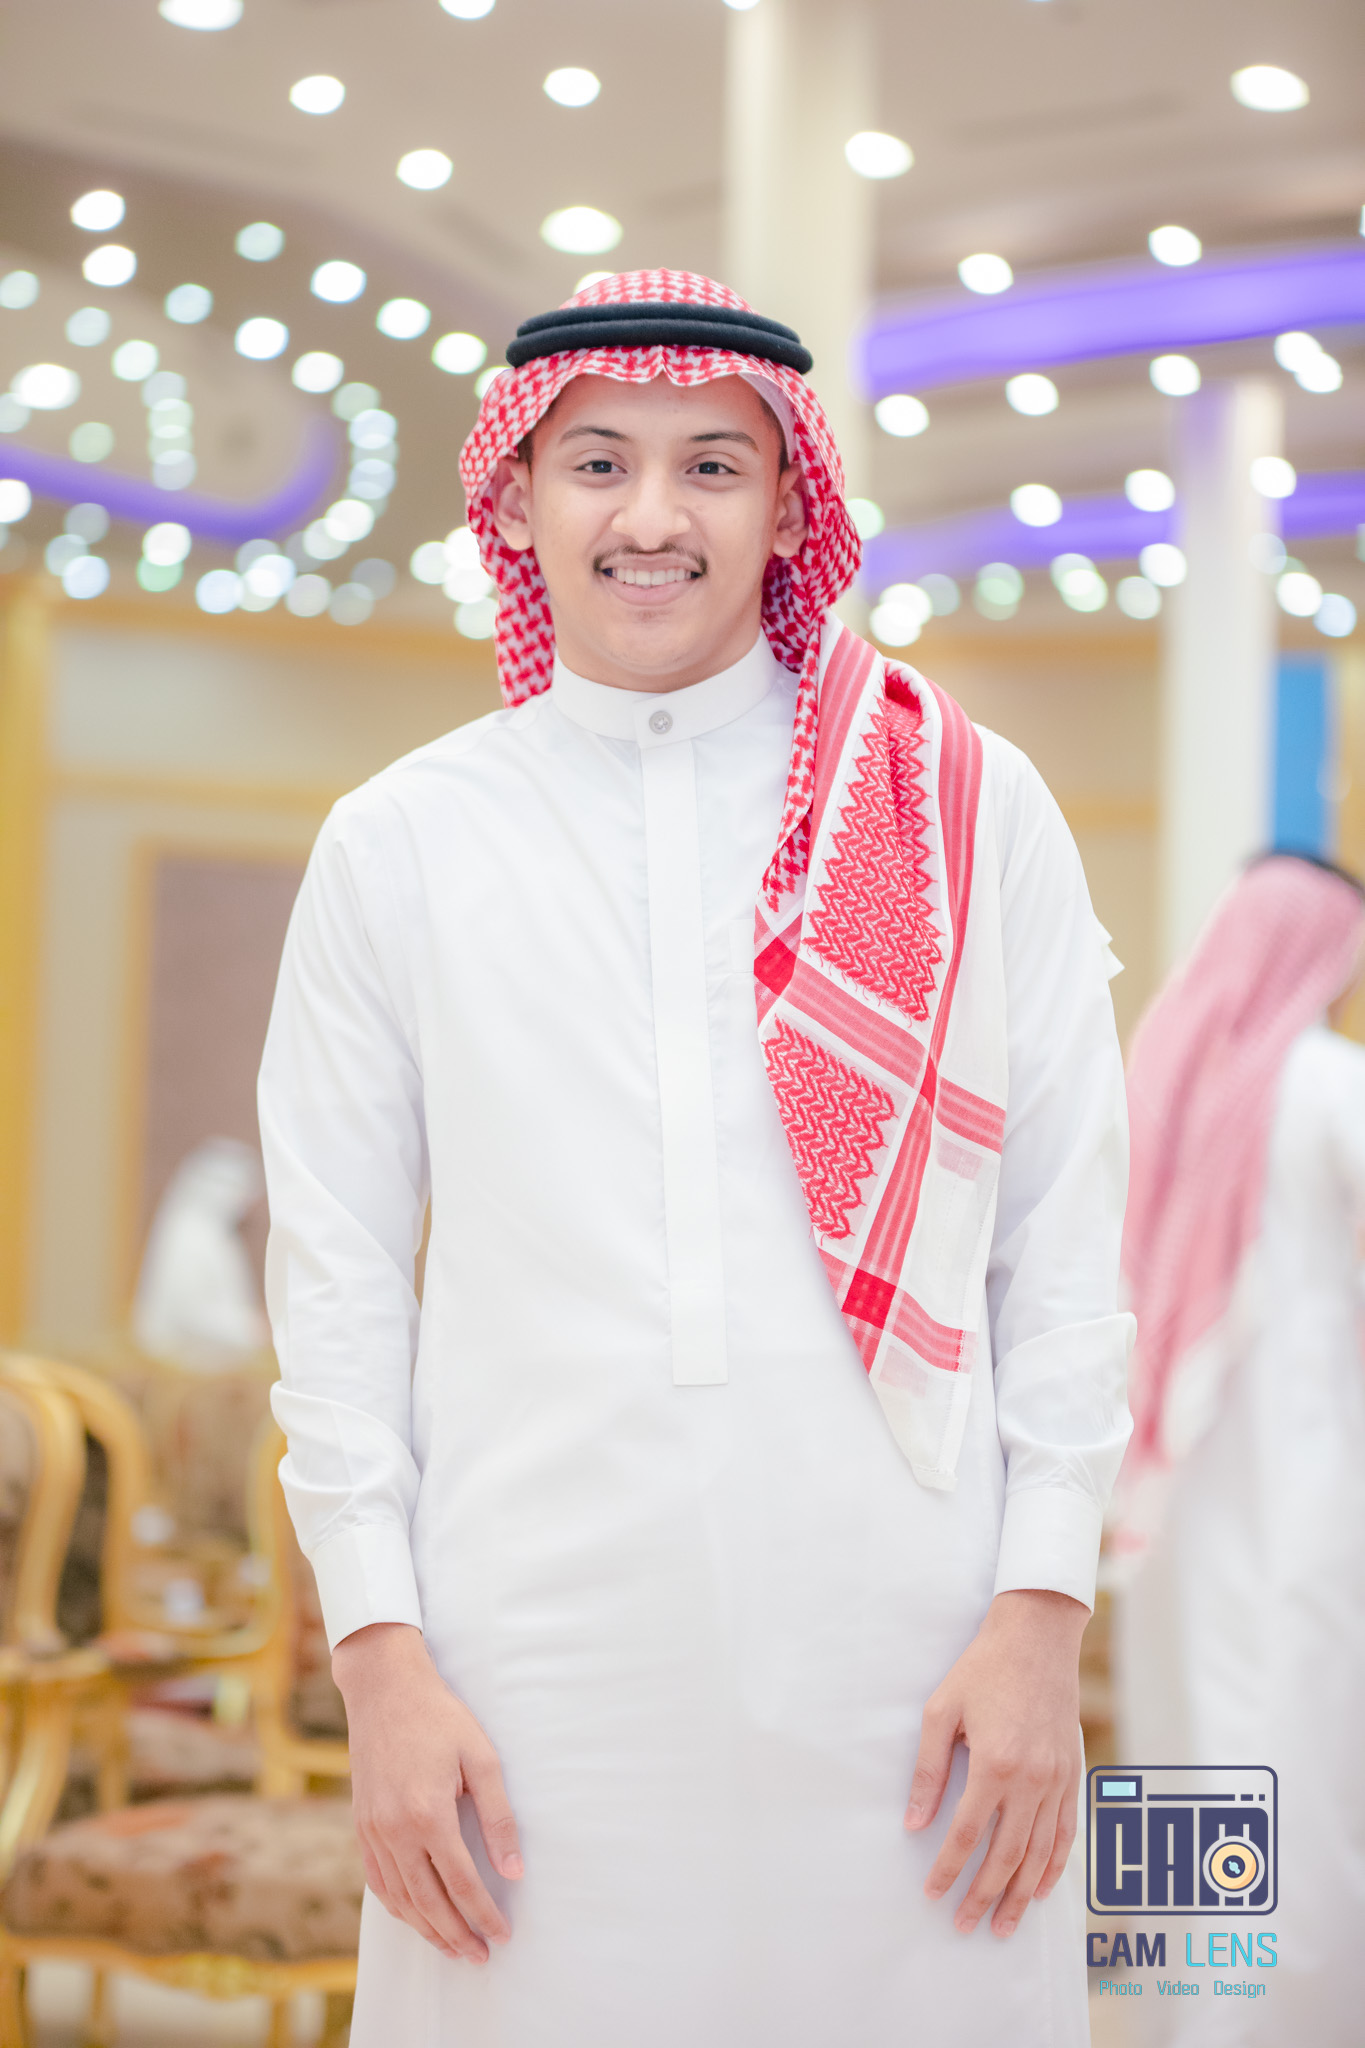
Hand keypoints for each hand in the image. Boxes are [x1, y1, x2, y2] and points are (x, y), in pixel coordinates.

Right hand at [333, 1622, 521, 1962]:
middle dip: (457, 1935)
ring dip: (428, 1930)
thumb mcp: (481, 1758)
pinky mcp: (361, 1827)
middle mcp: (395, 1831)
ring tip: (453, 1948)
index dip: (483, 1914)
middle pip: (428, 1903)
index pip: (460, 1883)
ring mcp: (373, 1832)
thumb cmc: (439, 1718)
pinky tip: (417, 1917)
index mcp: (428, 1814)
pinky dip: (399, 1908)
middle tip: (480, 1956)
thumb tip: (514, 1870)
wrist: (384, 1689)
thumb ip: (498, 1818)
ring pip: (400, 1900)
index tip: (502, 1934)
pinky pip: (379, 1882)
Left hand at [904, 1588, 1085, 1937]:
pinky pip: (1066, 1833)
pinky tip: (1040, 1889)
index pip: (966, 1834)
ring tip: (1002, 1924)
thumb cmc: (982, 1670)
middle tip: (965, 1924)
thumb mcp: (941, 1711)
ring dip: (1020, 1893)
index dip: (948, 1869)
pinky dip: (1054, 1866)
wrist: (1037, 1638)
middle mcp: (1031, 1780)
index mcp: (995, 1764)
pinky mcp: (1073, 1774)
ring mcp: (1057, 1780)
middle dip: (984, 1894)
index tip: (933, 1894)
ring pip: (1040, 1853)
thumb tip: (914, 1823)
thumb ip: (929, 1770)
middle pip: (1006, 1855)